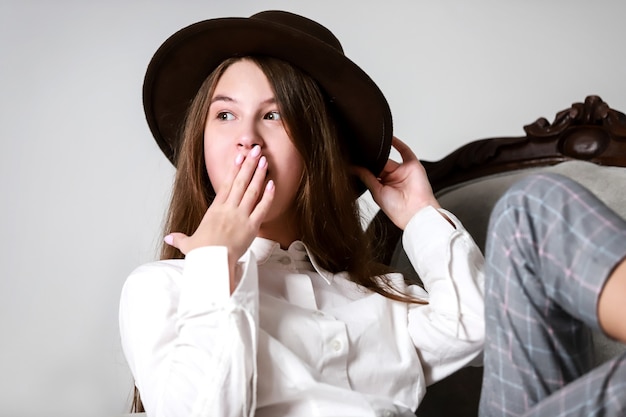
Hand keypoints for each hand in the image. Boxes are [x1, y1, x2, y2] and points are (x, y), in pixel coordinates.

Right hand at [164, 146, 274, 285]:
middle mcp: (229, 209)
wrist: (212, 263)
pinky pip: (262, 208)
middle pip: (240, 182)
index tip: (238, 156)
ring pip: (252, 191)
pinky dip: (268, 196)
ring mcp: (241, 216)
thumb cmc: (202, 254)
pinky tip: (272, 183)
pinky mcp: (252, 226)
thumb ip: (180, 238)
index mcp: (215, 210)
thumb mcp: (189, 244)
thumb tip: (169, 237)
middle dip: (248, 165)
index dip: (233, 169)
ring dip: (258, 175)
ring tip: (264, 161)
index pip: (226, 185)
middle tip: (255, 150)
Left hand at [355, 136, 439, 229]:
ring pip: (390, 157)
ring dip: (381, 153)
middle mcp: (393, 178)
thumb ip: (366, 177)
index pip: (372, 172)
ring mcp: (403, 171)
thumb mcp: (376, 192)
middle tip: (361, 153)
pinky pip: (404, 151)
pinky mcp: (412, 165)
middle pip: (380, 164)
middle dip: (372, 160)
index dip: (364, 167)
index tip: (354, 161)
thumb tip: (354, 168)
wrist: (415, 212)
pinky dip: (397, 143)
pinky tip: (389, 139)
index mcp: (383, 186)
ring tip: (372, 149)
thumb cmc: (398, 210)